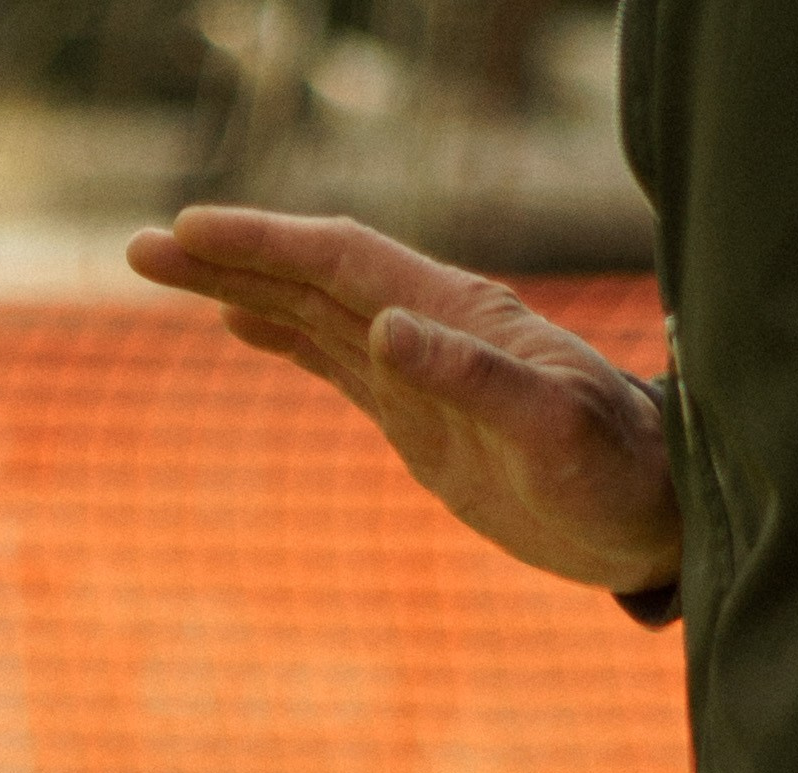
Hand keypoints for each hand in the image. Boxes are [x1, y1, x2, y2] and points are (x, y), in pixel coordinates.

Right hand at [125, 207, 681, 596]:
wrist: (655, 513)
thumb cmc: (617, 472)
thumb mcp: (550, 432)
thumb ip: (475, 379)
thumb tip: (388, 332)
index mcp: (455, 316)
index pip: (341, 261)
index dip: (265, 243)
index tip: (191, 234)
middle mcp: (430, 329)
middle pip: (311, 274)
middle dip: (230, 257)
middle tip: (142, 248)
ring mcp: (420, 372)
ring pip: (314, 312)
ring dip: (243, 289)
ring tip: (169, 272)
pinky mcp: (420, 418)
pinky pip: (337, 363)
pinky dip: (285, 338)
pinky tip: (244, 327)